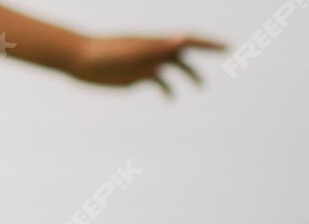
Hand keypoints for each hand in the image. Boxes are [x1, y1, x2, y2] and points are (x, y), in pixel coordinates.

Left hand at [70, 35, 224, 95]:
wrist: (81, 61)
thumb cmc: (105, 54)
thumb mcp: (132, 51)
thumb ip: (156, 47)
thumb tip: (181, 40)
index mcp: (157, 43)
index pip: (189, 40)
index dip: (209, 43)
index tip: (227, 46)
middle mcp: (155, 51)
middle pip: (186, 52)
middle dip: (206, 53)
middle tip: (226, 55)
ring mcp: (147, 64)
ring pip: (174, 68)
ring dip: (188, 76)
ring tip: (201, 88)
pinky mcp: (137, 76)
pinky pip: (157, 82)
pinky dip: (166, 89)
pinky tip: (170, 99)